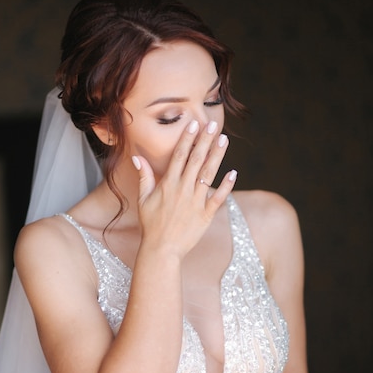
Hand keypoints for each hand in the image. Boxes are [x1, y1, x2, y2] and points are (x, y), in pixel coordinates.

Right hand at [132, 119, 236, 258]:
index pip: (180, 156)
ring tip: (224, 140)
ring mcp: (196, 202)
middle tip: (214, 125)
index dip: (188, 139)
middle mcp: (183, 190)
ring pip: (209, 174)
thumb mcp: (143, 199)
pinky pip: (218, 198)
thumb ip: (144, 176)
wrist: (161, 249)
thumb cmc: (151, 225)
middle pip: (196, 160)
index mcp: (169, 184)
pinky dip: (226, 186)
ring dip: (217, 156)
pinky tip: (233, 173)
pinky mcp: (206, 215)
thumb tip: (138, 158)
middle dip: (206, 141)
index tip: (194, 124)